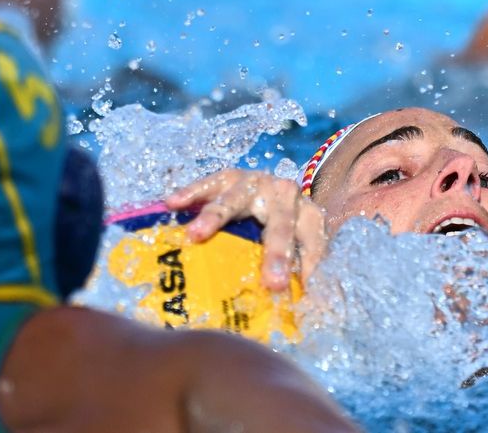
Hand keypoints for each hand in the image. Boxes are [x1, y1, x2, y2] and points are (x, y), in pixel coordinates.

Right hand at [166, 169, 326, 290]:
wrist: (280, 190)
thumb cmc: (290, 228)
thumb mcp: (304, 248)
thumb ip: (303, 273)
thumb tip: (300, 310)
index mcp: (309, 215)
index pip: (314, 243)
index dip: (309, 267)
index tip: (300, 294)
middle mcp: (285, 195)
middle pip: (282, 222)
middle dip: (276, 252)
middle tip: (270, 281)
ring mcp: (257, 183)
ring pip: (237, 198)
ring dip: (216, 216)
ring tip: (195, 234)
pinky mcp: (231, 177)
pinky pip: (210, 184)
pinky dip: (191, 192)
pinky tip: (173, 203)